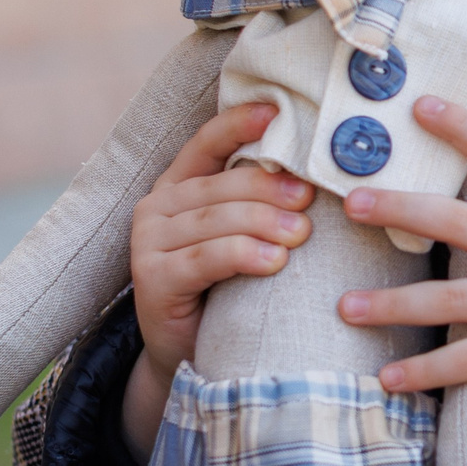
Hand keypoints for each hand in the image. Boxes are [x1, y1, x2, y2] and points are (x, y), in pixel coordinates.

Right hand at [126, 102, 314, 450]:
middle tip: (310, 197)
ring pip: (215, 220)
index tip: (277, 111)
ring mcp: (147, 243)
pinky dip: (242, 256)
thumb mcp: (243, 237)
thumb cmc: (227, 289)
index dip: (239, 124)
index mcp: (179, 185)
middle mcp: (156, 207)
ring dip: (263, 222)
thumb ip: (262, 203)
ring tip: (301, 233)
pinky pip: (204, 259)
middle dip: (268, 187)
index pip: (207, 142)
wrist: (190, 354)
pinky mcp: (151, 280)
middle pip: (219, 185)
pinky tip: (273, 261)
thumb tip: (318, 176)